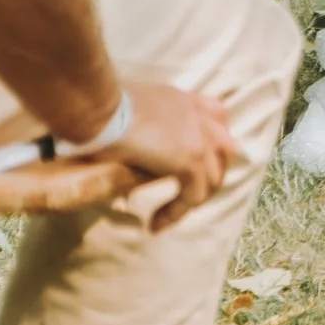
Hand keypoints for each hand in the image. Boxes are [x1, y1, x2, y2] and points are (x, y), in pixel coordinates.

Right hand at [109, 81, 238, 231]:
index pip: (216, 116)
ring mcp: (199, 138)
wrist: (100, 106)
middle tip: (187, 194)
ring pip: (212, 177)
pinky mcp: (190, 161)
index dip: (212, 140)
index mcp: (184, 100)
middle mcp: (198, 115)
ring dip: (194, 198)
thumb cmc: (100, 106)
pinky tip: (155, 224)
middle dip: (210, 173)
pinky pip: (193, 196)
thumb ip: (140, 123)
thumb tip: (123, 141)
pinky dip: (175, 213)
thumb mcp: (129, 109)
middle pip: (224, 148)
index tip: (198, 159)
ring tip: (170, 214)